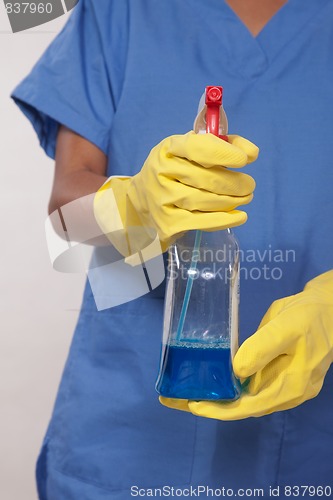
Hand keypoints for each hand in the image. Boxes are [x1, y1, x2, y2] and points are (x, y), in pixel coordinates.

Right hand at [93, 131, 257, 256]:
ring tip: (245, 198)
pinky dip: (224, 220)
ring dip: (232, 200)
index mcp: (169, 148)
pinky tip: (240, 216)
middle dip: (235, 183)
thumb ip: (221, 145)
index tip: (244, 160)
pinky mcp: (167, 223)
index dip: (224, 154)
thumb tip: (251, 152)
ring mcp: (162, 200)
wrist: (142, 200)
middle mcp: (162, 173)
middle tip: (249, 185)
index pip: (198, 148)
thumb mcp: (189, 150)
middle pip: (206, 179)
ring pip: (205, 201)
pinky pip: (201, 222)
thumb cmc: (174, 171)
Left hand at [160, 271, 332, 419]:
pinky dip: (229, 385)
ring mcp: (283, 384)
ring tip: (186, 390)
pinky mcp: (278, 373)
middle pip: (244, 406)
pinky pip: (250, 385)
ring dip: (217, 396)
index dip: (220, 409)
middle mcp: (286, 392)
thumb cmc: (309, 317)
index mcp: (292, 386)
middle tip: (178, 399)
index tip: (193, 405)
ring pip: (245, 397)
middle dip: (212, 405)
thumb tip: (236, 370)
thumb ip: (262, 349)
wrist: (327, 308)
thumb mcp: (285, 328)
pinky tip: (212, 379)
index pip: (249, 406)